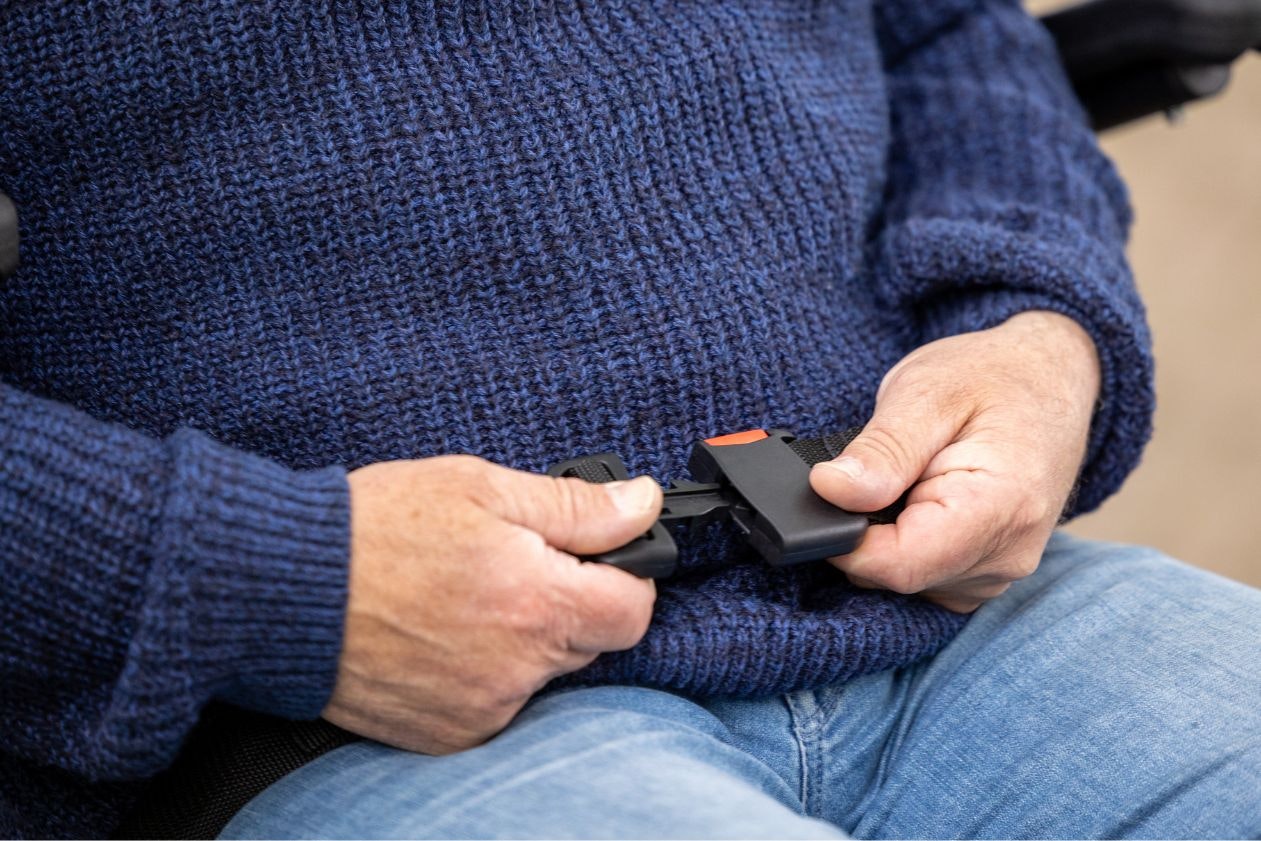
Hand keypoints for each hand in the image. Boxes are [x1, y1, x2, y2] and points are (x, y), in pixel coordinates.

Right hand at [323, 455, 661, 753]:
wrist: (285, 587)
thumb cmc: (376, 528)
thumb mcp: (481, 486)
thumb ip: (575, 505)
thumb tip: (641, 504)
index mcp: (537, 601)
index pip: (634, 611)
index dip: (624, 577)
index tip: (595, 558)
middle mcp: (518, 666)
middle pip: (590, 640)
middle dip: (567, 600)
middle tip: (511, 564)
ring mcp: (483, 706)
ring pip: (542, 671)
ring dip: (525, 638)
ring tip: (466, 596)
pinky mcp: (449, 731)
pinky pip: (498, 701)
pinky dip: (485, 671)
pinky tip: (444, 633)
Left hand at [809, 311, 1099, 612]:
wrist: (1052, 378)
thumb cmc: (994, 376)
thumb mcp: (927, 391)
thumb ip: (881, 449)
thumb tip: (829, 490)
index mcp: (1000, 509)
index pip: (899, 564)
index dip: (845, 538)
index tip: (828, 494)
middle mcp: (1008, 555)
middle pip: (897, 576)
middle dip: (864, 531)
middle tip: (874, 471)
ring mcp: (1000, 571)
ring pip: (904, 580)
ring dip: (885, 536)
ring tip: (907, 477)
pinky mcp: (986, 573)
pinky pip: (923, 576)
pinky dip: (905, 542)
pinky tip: (916, 500)